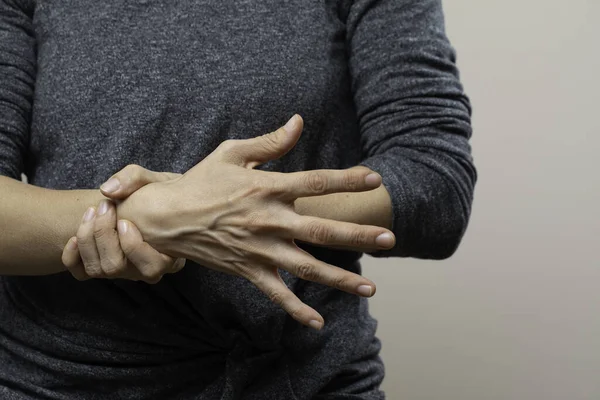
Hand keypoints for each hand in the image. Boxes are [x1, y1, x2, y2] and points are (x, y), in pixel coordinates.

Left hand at [62, 166, 184, 283]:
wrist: (152, 203)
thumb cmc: (161, 195)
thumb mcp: (159, 180)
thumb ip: (136, 178)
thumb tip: (107, 190)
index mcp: (168, 254)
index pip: (151, 267)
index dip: (133, 247)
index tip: (124, 221)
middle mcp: (145, 268)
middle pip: (117, 267)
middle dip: (103, 235)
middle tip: (105, 206)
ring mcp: (124, 271)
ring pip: (98, 269)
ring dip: (87, 240)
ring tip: (92, 212)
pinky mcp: (104, 268)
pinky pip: (82, 274)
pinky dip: (72, 257)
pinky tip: (74, 237)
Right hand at [117, 114, 395, 328]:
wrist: (166, 216)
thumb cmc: (201, 181)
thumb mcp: (232, 153)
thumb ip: (269, 142)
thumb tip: (299, 122)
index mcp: (267, 188)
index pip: (314, 182)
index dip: (346, 180)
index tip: (375, 179)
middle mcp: (268, 220)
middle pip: (320, 231)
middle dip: (357, 236)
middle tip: (389, 240)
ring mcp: (259, 249)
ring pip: (306, 267)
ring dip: (340, 279)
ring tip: (371, 288)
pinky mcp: (248, 269)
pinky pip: (276, 293)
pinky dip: (296, 309)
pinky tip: (318, 323)